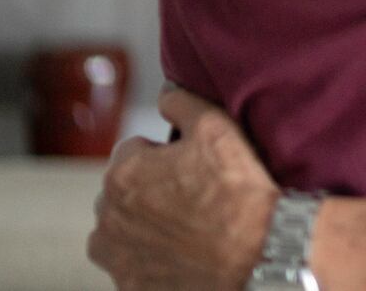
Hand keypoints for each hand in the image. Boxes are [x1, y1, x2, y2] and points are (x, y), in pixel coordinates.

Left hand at [89, 89, 278, 290]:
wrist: (258, 255)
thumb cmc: (237, 192)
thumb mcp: (217, 128)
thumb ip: (181, 102)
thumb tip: (166, 94)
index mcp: (122, 174)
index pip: (132, 150)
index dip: (164, 153)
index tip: (190, 165)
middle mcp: (107, 217)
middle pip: (123, 191)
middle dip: (149, 189)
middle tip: (193, 195)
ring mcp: (116, 257)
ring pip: (123, 229)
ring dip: (144, 224)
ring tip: (189, 226)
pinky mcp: (129, 287)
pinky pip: (133, 264)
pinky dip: (151, 258)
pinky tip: (184, 253)